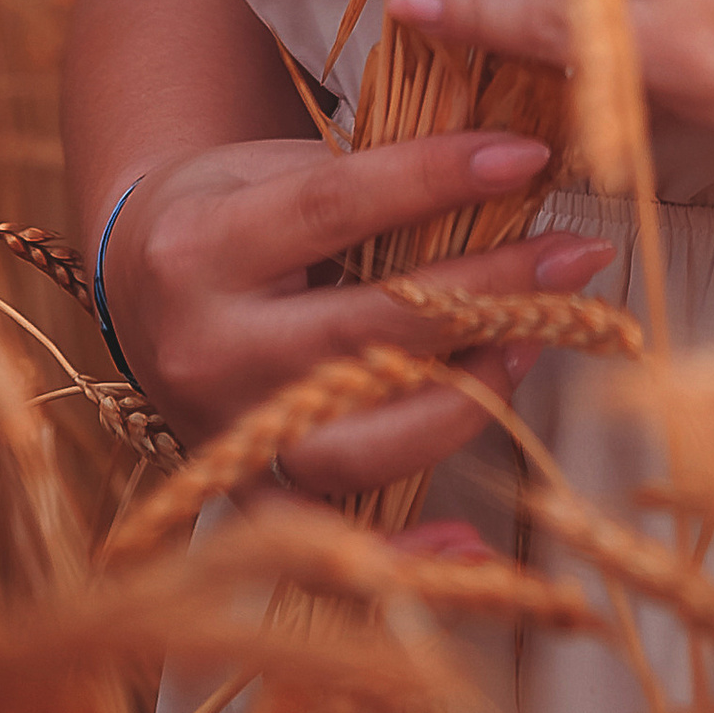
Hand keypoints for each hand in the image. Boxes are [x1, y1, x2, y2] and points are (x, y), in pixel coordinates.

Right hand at [101, 128, 614, 497]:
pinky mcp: (242, 496)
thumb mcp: (276, 164)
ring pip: (360, 445)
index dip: (437, 179)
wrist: (138, 280)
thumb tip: (512, 167)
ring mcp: (223, 438)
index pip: (337, 207)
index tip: (530, 158)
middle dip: (487, 294)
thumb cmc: (234, 205)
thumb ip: (372, 174)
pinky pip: (325, 546)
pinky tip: (475, 546)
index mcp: (204, 247)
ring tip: (534, 343)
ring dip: (466, 397)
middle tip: (575, 258)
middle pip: (367, 331)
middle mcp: (207, 353)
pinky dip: (400, 554)